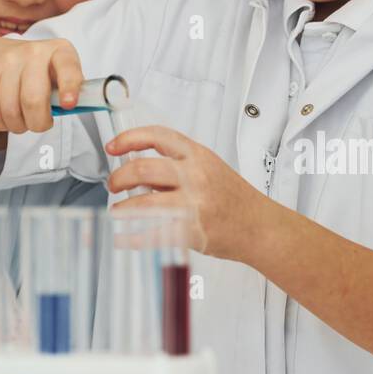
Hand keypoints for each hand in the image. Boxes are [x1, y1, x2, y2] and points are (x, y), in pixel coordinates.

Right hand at [0, 37, 83, 133]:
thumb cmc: (37, 71)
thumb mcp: (58, 74)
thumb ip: (69, 90)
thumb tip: (69, 109)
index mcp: (59, 52)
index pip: (68, 68)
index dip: (69, 87)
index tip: (69, 104)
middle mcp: (34, 52)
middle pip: (34, 99)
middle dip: (38, 123)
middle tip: (39, 125)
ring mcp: (8, 60)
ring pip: (12, 109)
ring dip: (18, 125)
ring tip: (21, 123)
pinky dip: (1, 122)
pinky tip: (6, 119)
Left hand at [105, 126, 273, 262]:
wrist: (259, 226)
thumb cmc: (234, 199)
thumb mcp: (209, 168)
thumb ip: (177, 165)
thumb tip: (140, 171)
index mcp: (198, 156)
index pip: (157, 136)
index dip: (129, 138)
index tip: (113, 146)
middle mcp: (195, 176)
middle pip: (142, 168)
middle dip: (119, 178)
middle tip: (113, 184)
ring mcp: (194, 204)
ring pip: (143, 203)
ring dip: (121, 209)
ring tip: (117, 212)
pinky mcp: (192, 231)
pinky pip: (152, 234)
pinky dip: (132, 237)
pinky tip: (123, 237)